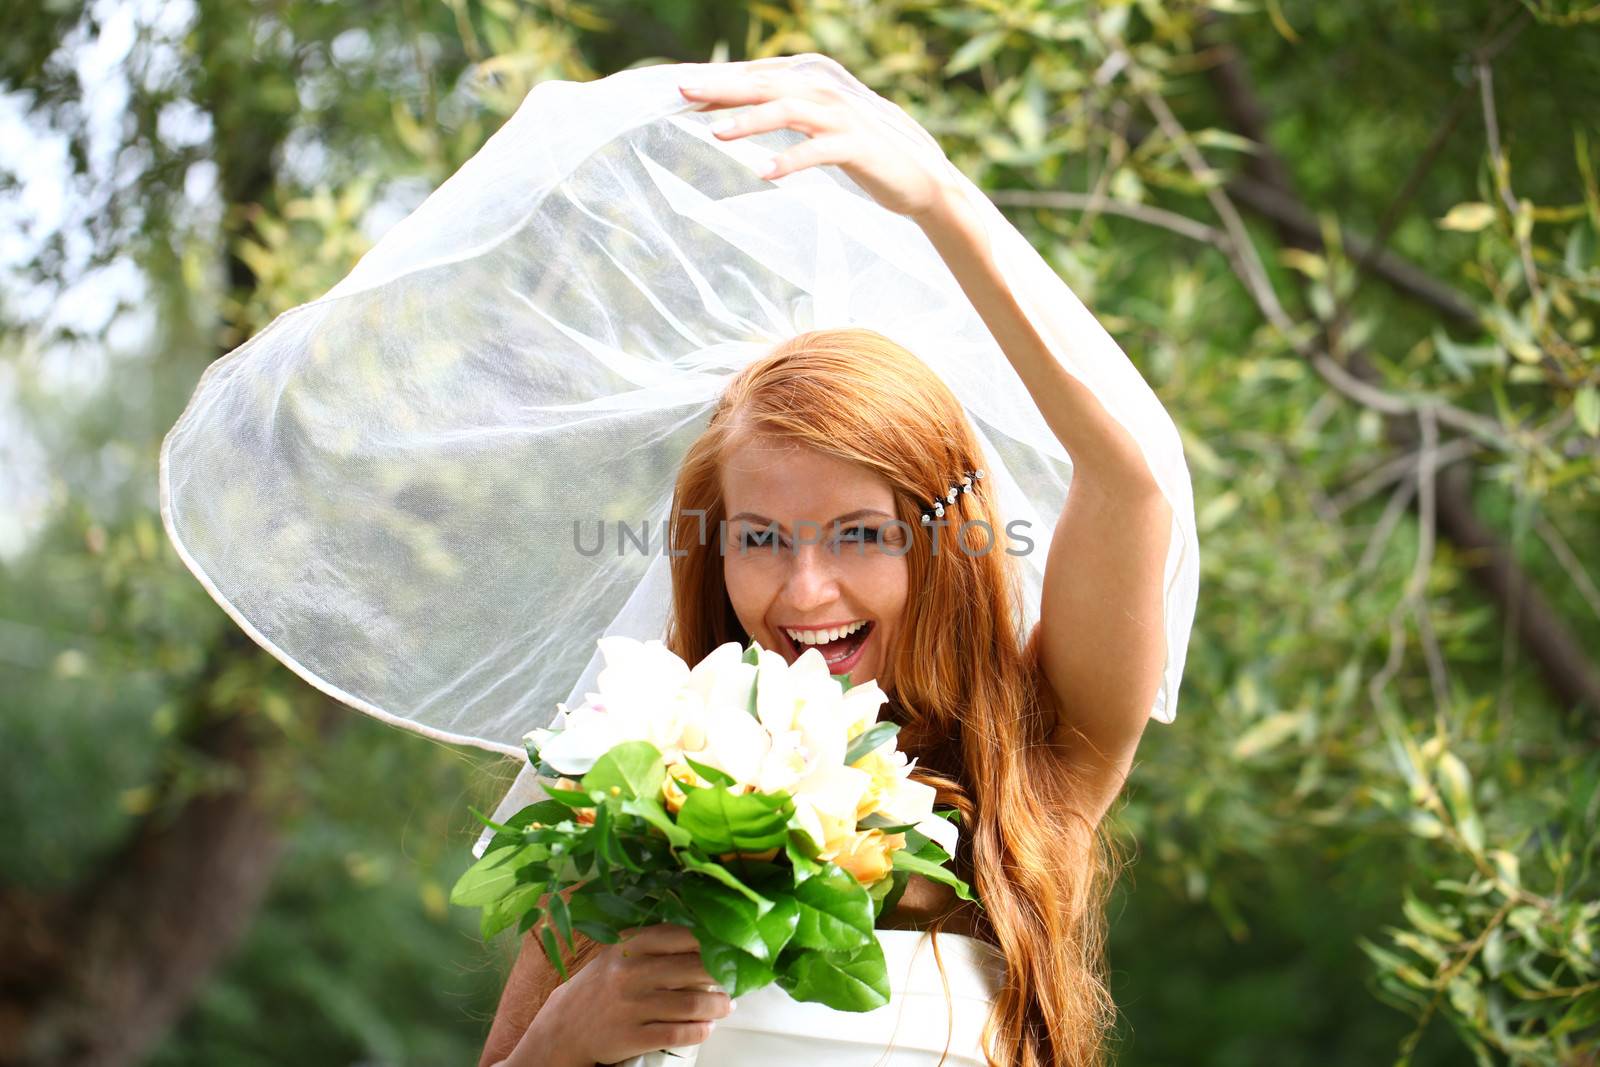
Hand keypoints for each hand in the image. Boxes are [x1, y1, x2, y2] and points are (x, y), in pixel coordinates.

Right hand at [516, 923, 733, 1066]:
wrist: (562, 1028)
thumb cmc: (600, 986)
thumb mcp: (617, 955)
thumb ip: (653, 945)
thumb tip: (704, 940)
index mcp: (629, 945)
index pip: (682, 936)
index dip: (713, 942)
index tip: (730, 947)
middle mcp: (630, 973)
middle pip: (694, 968)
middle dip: (722, 975)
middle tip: (734, 979)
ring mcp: (631, 1006)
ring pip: (692, 1004)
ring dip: (718, 1006)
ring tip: (726, 1005)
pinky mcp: (631, 1037)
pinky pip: (678, 1034)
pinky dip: (700, 1031)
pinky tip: (706, 1028)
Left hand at [677, 57, 956, 221]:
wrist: (920, 178)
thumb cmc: (862, 151)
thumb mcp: (819, 126)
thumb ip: (785, 111)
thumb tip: (736, 108)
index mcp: (814, 82)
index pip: (757, 77)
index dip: (719, 82)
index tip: (679, 89)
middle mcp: (826, 91)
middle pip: (765, 85)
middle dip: (722, 89)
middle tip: (682, 94)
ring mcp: (843, 117)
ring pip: (788, 111)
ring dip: (750, 121)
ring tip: (716, 133)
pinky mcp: (857, 147)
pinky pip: (817, 151)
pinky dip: (789, 161)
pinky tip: (763, 173)